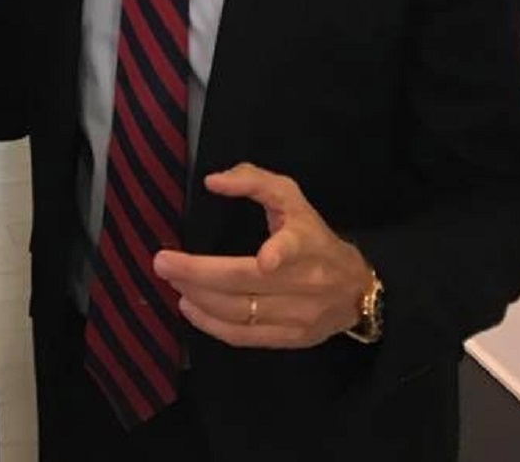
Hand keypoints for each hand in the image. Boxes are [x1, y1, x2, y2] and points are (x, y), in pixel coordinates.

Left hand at [152, 163, 371, 348]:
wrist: (357, 290)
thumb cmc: (313, 235)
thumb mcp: (290, 197)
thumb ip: (253, 181)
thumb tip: (213, 182)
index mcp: (306, 242)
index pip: (295, 247)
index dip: (280, 253)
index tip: (266, 259)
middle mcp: (304, 281)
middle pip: (245, 282)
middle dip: (198, 273)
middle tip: (162, 262)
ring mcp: (298, 315)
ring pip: (239, 311)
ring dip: (198, 297)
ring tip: (172, 281)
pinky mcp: (291, 339)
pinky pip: (244, 336)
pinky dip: (211, 324)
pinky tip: (189, 307)